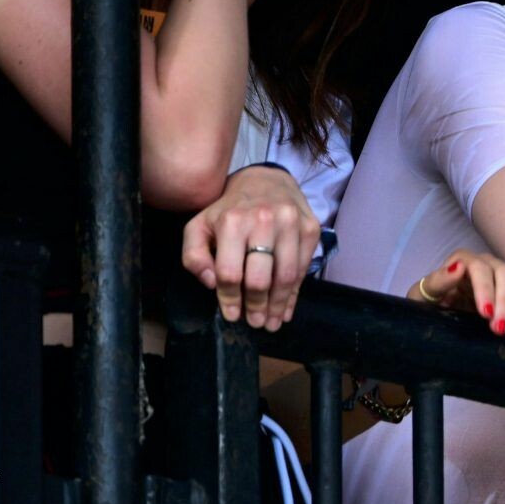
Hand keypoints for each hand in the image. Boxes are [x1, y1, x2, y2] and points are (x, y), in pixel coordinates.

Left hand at [181, 165, 321, 330]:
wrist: (266, 180)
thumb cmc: (229, 209)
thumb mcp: (199, 226)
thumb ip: (194, 256)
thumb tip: (210, 283)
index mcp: (232, 221)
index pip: (230, 272)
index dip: (230, 299)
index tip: (231, 316)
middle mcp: (263, 220)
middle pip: (260, 278)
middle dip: (256, 306)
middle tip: (254, 322)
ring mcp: (291, 223)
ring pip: (286, 277)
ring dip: (277, 305)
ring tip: (270, 322)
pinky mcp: (310, 228)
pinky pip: (303, 268)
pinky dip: (294, 293)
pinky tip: (285, 308)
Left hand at [408, 248, 504, 335]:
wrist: (438, 317)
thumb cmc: (429, 304)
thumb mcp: (423, 295)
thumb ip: (437, 281)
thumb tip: (457, 268)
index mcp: (465, 261)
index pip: (481, 268)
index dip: (486, 289)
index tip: (486, 314)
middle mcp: (489, 265)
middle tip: (499, 329)